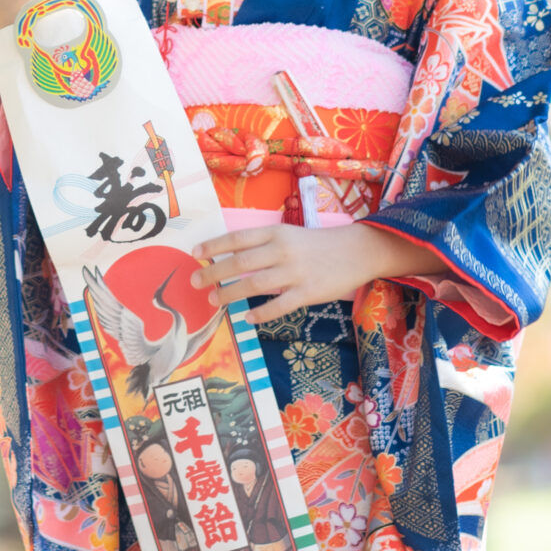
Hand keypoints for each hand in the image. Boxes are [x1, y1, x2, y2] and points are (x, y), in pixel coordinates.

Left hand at [198, 221, 444, 323]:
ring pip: (254, 284)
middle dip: (214, 272)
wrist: (356, 251)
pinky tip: (247, 317)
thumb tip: (232, 257)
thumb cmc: (316, 244)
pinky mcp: (308, 293)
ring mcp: (295, 273)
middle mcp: (282, 250)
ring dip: (230, 293)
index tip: (195, 253)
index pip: (238, 237)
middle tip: (195, 281)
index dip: (214, 246)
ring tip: (213, 300)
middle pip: (240, 262)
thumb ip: (264, 245)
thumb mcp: (289, 235)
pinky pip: (279, 305)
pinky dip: (261, 313)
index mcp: (276, 232)